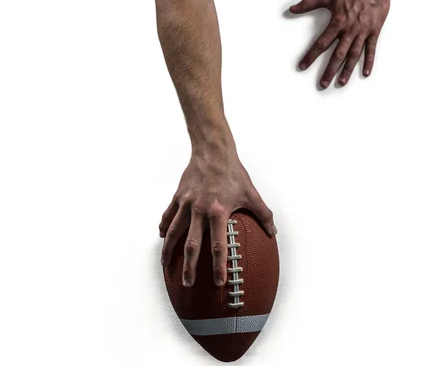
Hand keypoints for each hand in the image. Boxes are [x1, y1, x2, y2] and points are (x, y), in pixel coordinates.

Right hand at [159, 140, 275, 287]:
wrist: (212, 151)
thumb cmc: (233, 172)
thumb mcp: (252, 193)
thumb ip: (263, 214)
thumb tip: (273, 232)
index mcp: (219, 212)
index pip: (218, 245)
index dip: (219, 265)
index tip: (219, 281)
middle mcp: (200, 210)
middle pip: (192, 245)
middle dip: (189, 267)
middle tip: (188, 284)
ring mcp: (186, 204)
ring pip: (174, 233)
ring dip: (170, 252)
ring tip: (167, 267)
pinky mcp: (178, 197)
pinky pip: (168, 216)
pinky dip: (164, 228)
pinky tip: (163, 239)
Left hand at [290, 0, 400, 87]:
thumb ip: (308, 3)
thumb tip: (292, 9)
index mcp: (337, 23)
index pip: (321, 44)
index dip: (311, 56)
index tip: (303, 66)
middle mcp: (349, 31)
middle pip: (337, 55)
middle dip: (329, 71)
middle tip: (323, 84)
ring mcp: (362, 32)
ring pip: (353, 55)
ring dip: (347, 70)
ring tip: (341, 82)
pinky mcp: (374, 31)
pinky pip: (371, 49)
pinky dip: (369, 61)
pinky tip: (366, 73)